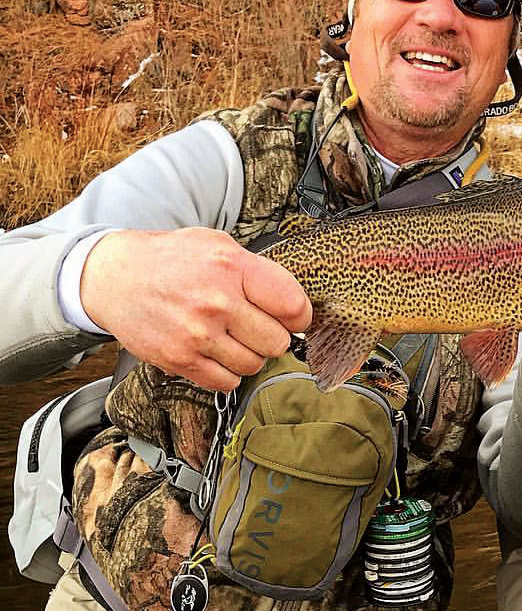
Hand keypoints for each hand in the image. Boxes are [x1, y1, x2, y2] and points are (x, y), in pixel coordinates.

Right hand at [81, 228, 311, 390]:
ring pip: (254, 364)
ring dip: (249, 355)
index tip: (292, 318)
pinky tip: (217, 352)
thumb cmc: (172, 260)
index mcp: (232, 267)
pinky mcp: (178, 359)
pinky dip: (227, 372)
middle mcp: (217, 302)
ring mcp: (197, 334)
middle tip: (257, 326)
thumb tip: (293, 303)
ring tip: (233, 337)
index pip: (293, 305)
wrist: (115, 277)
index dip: (299, 316)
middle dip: (273, 336)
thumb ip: (257, 271)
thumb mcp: (218, 245)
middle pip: (277, 341)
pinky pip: (226, 382)